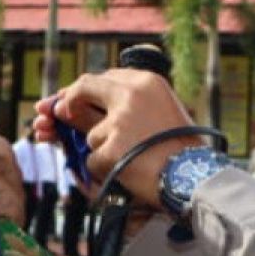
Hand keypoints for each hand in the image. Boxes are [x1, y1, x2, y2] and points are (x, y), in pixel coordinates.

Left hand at [33, 68, 199, 208]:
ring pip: (90, 134)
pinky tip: (127, 174)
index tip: (71, 102)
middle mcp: (131, 94)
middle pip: (84, 87)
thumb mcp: (161, 112)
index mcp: (147, 82)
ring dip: (102, 150)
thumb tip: (80, 106)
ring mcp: (120, 120)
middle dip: (67, 102)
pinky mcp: (111, 147)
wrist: (197, 178)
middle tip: (57, 115)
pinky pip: (92, 161)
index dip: (84, 91)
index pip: (104, 77)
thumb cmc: (183, 150)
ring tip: (132, 161)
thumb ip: (126, 104)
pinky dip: (103, 171)